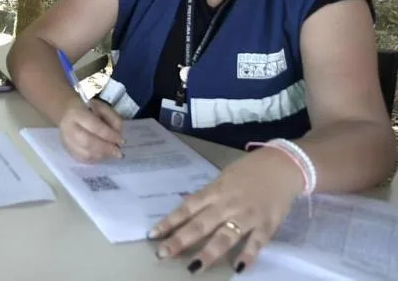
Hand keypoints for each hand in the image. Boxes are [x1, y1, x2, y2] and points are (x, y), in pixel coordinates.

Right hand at [57, 98, 124, 161]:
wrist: (66, 112)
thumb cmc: (87, 108)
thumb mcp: (102, 107)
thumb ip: (113, 118)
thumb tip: (119, 134)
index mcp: (77, 113)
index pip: (95, 127)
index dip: (110, 135)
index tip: (121, 140)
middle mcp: (68, 128)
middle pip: (88, 142)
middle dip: (106, 148)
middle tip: (118, 152)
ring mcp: (66, 141)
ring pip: (85, 153)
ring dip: (102, 155)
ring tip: (112, 153)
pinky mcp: (68, 150)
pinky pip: (83, 159)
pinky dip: (95, 159)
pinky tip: (103, 155)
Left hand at [148, 148, 304, 273]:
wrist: (282, 165)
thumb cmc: (249, 171)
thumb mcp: (223, 178)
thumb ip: (207, 195)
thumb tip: (187, 205)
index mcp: (214, 192)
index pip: (187, 208)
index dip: (169, 222)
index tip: (152, 235)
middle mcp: (227, 205)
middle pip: (200, 225)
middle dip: (180, 240)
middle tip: (162, 254)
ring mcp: (247, 216)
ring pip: (224, 236)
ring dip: (208, 253)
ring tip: (194, 268)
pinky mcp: (267, 225)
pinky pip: (256, 242)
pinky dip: (247, 255)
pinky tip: (238, 268)